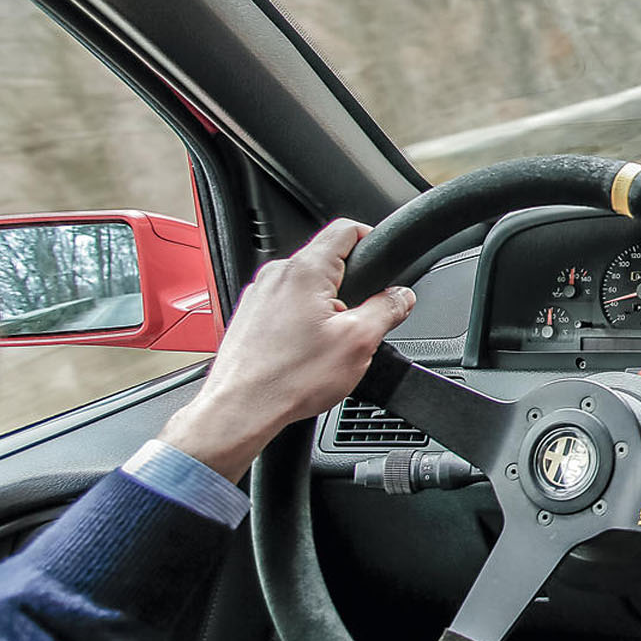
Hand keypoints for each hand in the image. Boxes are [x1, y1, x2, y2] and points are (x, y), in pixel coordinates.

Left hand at [159, 219, 413, 480]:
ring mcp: (258, 295)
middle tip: (363, 319)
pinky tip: (306, 354)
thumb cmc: (289, 378)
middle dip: (351, 286)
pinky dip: (302, 322)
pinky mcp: (248, 317)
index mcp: (305, 270)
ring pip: (305, 287)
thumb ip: (387, 310)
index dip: (371, 238)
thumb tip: (402, 296)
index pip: (345, 229)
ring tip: (331, 344)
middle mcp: (276, 275)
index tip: (382, 258)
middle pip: (326, 261)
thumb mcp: (358, 342)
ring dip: (326, 307)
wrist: (239, 411)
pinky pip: (285, 306)